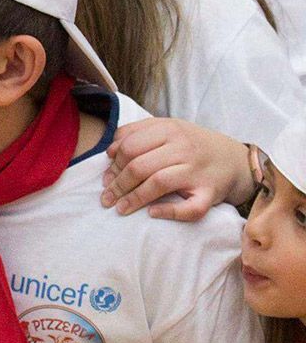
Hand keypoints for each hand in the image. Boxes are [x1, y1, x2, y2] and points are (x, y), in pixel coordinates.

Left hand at [101, 116, 253, 221]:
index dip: (113, 165)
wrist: (238, 160)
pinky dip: (168, 212)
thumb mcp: (169, 129)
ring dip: (133, 199)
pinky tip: (152, 213)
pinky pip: (189, 208)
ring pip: (158, 184)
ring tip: (119, 208)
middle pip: (139, 166)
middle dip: (117, 185)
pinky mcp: (210, 193)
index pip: (130, 147)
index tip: (106, 178)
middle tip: (106, 198)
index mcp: (171, 130)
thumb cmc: (194, 145)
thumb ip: (137, 132)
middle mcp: (184, 148)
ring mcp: (198, 171)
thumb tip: (110, 152)